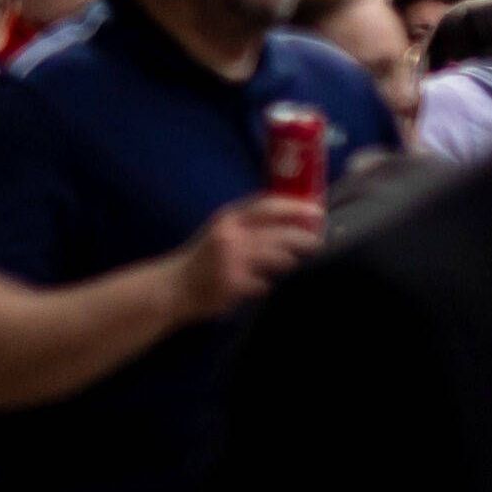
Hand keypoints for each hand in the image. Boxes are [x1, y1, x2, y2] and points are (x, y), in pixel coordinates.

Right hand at [175, 195, 323, 319]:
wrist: (174, 286)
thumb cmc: (203, 257)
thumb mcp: (222, 230)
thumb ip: (249, 223)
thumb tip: (293, 219)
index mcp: (228, 218)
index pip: (268, 205)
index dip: (295, 206)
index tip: (317, 210)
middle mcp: (231, 236)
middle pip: (281, 233)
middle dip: (304, 237)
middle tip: (317, 242)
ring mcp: (233, 261)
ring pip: (279, 258)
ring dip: (288, 261)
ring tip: (288, 263)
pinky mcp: (234, 284)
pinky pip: (265, 283)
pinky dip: (265, 285)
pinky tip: (257, 286)